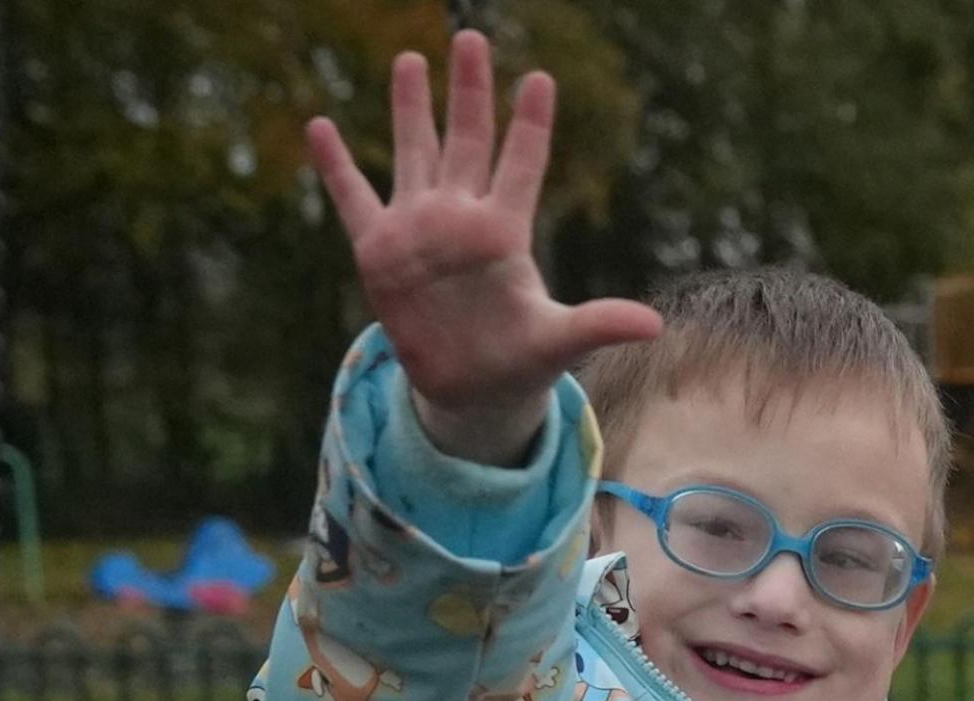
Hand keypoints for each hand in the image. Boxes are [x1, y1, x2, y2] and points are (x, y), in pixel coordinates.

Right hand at [303, 31, 660, 463]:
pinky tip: (319, 126)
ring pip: (414, 152)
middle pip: (467, 140)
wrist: (471, 390)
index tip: (540, 79)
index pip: (522, 165)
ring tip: (412, 60)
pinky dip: (335, 166)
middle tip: (472, 37)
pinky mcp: (378, 249)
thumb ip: (598, 323)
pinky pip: (353, 198)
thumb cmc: (520, 361)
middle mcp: (461, 218)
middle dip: (470, 90)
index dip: (530, 124)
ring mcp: (418, 228)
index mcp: (505, 233)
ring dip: (411, 108)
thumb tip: (654, 325)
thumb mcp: (558, 343)